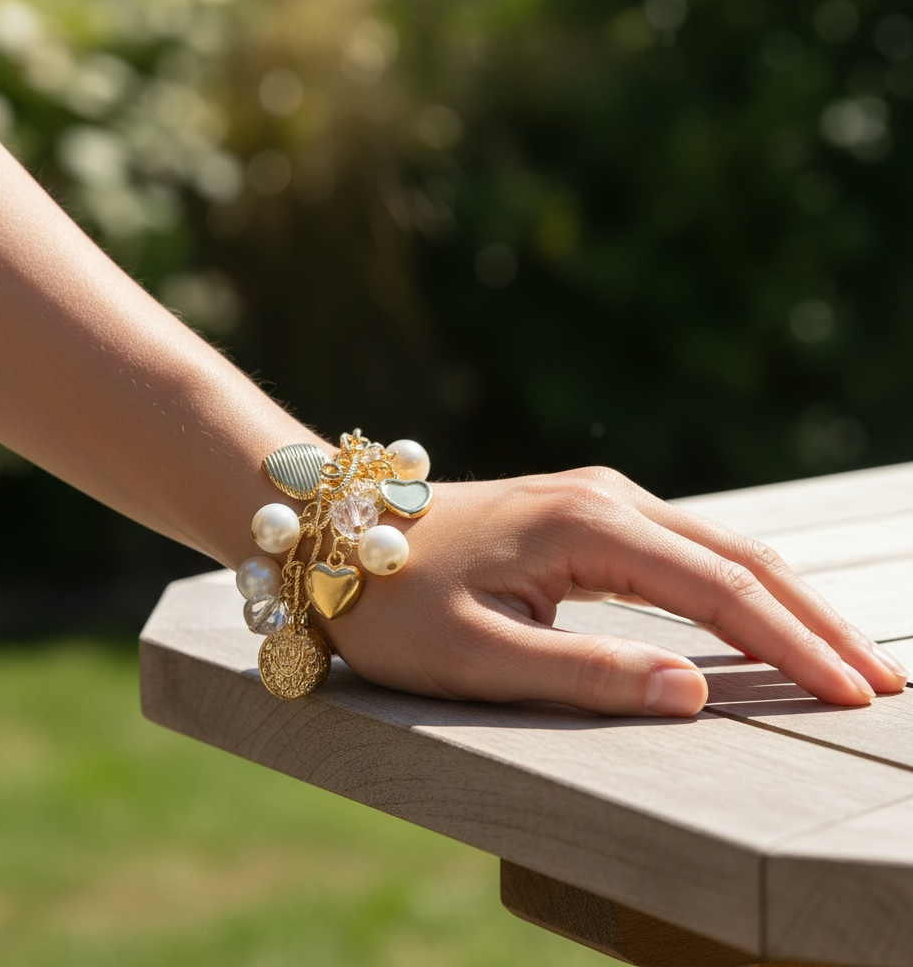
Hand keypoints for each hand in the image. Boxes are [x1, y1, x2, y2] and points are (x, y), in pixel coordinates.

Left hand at [318, 467, 907, 714]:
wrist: (336, 536)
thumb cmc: (395, 601)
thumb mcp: (478, 656)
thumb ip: (587, 674)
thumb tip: (694, 693)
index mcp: (588, 529)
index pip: (720, 590)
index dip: (793, 646)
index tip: (854, 694)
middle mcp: (607, 499)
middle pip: (738, 558)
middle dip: (813, 620)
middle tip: (882, 680)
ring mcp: (598, 500)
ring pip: (716, 548)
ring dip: (782, 602)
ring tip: (843, 655)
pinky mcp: (585, 514)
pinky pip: (680, 549)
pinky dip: (734, 586)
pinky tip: (762, 616)